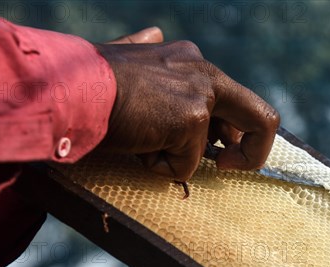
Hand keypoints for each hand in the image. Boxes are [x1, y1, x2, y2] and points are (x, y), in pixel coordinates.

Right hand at [94, 40, 279, 180]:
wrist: (70, 89)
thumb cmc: (91, 79)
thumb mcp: (126, 56)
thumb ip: (147, 50)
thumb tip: (153, 36)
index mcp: (192, 61)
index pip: (235, 100)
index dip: (236, 130)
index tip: (223, 149)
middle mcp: (202, 73)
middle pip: (260, 116)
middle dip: (254, 151)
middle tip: (228, 166)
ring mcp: (199, 96)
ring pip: (207, 149)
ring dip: (175, 156)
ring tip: (140, 138)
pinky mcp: (190, 120)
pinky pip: (185, 166)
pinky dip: (159, 167)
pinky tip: (135, 145)